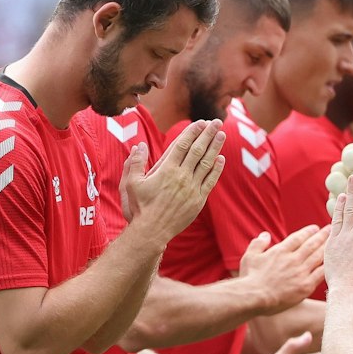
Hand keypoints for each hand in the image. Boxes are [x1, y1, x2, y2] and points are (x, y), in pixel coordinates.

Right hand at [123, 120, 225, 239]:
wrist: (152, 231)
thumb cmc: (139, 208)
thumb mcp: (130, 183)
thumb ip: (134, 163)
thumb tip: (139, 145)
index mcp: (166, 170)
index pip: (182, 145)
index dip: (192, 132)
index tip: (200, 123)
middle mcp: (181, 176)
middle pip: (197, 150)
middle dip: (208, 134)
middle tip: (216, 122)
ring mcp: (191, 189)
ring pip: (206, 163)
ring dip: (215, 148)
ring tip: (222, 135)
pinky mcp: (198, 201)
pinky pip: (209, 181)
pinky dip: (216, 170)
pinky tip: (221, 160)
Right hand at [237, 225, 326, 313]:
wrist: (255, 297)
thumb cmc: (250, 279)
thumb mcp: (249, 257)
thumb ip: (258, 244)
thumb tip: (265, 235)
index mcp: (280, 251)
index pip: (298, 237)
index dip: (308, 231)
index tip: (315, 228)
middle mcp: (293, 259)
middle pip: (311, 244)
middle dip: (322, 236)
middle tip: (330, 229)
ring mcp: (301, 272)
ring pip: (318, 257)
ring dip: (327, 248)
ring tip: (334, 243)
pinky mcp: (305, 286)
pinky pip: (320, 274)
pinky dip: (327, 267)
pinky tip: (334, 263)